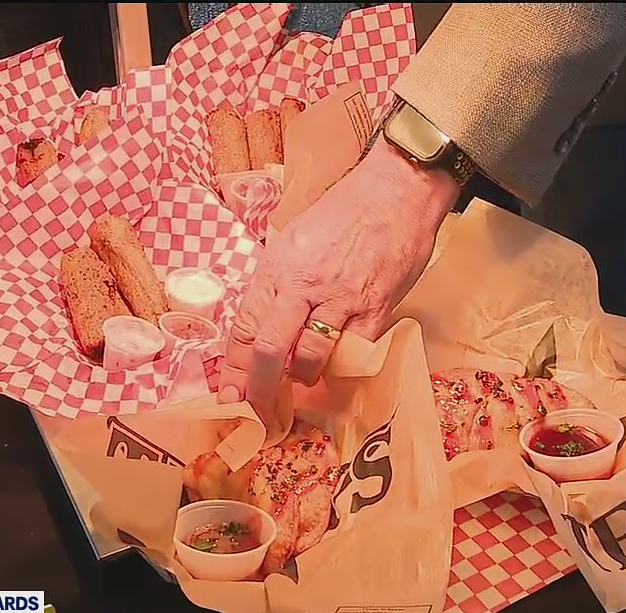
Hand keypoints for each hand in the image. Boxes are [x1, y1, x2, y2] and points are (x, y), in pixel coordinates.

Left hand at [218, 139, 462, 420]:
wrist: (395, 190)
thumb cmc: (344, 212)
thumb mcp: (295, 240)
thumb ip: (280, 282)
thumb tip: (267, 323)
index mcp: (276, 267)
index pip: (244, 326)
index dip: (234, 367)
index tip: (230, 392)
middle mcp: (302, 285)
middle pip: (268, 350)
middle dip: (260, 388)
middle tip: (259, 410)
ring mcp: (339, 298)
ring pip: (308, 357)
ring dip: (302, 379)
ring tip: (303, 381)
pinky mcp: (375, 307)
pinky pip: (352, 353)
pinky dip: (341, 369)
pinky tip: (337, 373)